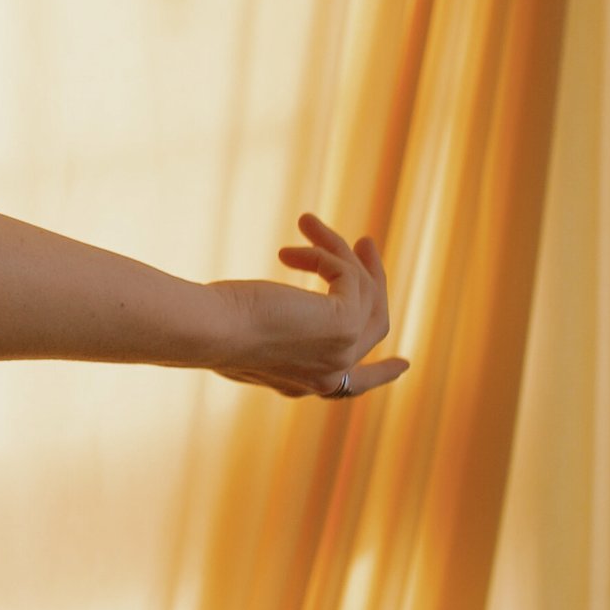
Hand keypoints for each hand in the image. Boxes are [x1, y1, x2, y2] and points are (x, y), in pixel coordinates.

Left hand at [211, 215, 408, 400]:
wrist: (204, 332)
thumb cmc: (206, 329)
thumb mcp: (241, 336)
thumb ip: (269, 334)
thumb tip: (275, 308)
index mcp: (303, 385)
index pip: (353, 387)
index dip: (382, 373)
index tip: (404, 364)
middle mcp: (329, 376)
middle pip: (373, 327)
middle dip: (373, 281)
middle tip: (365, 244)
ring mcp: (342, 353)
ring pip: (364, 293)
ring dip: (339, 251)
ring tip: (309, 222)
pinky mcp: (344, 324)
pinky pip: (349, 276)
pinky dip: (323, 254)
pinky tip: (287, 252)